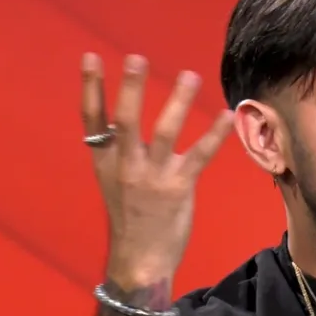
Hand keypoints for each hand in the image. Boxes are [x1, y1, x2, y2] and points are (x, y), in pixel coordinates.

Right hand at [81, 53, 233, 288]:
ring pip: (165, 132)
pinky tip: (224, 115)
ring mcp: (152, 177)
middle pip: (126, 120)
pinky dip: (214, 135)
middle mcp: (126, 165)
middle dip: (131, 88)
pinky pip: (200, 155)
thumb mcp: (112, 180)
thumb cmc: (130, 216)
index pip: (92, 118)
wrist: (140, 259)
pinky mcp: (179, 188)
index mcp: (105, 161)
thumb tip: (117, 120)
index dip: (91, 87)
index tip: (91, 57)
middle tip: (137, 58)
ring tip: (190, 75)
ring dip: (178, 102)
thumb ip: (116, 150)